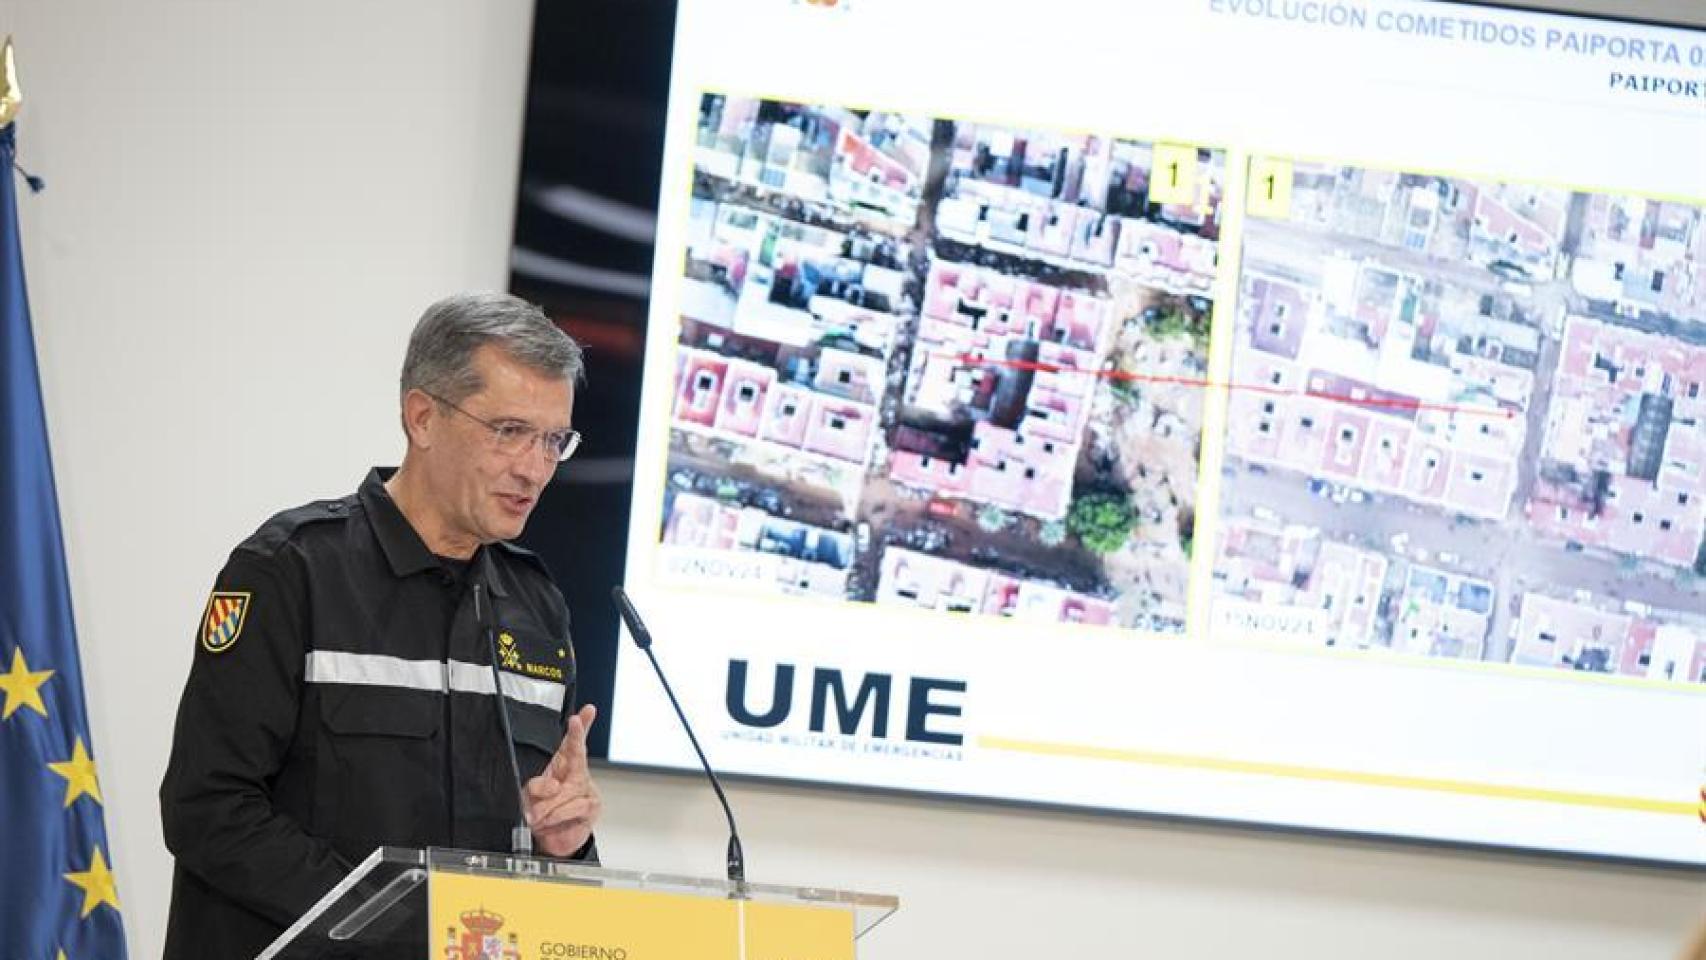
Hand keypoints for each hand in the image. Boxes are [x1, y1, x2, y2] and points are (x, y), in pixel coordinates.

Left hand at [522, 704, 601, 856]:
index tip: (585, 712)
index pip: (571, 744)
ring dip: (548, 805)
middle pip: (578, 753)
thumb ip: (538, 788)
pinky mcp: (591, 807)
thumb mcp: (529, 797)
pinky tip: (550, 821)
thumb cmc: (541, 813)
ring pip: (566, 790)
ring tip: (538, 816)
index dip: (579, 728)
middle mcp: (576, 774)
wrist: (552, 840)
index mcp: (562, 766)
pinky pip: (572, 808)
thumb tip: (554, 787)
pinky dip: (557, 816)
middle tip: (574, 722)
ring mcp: (585, 790)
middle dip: (576, 736)